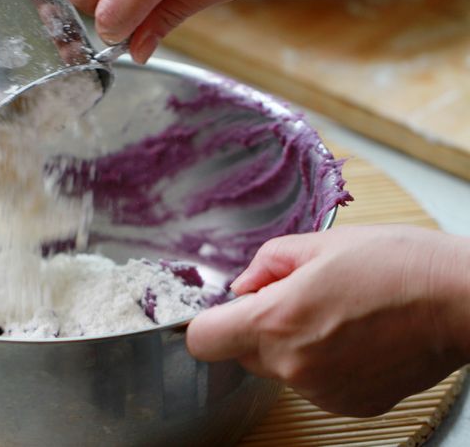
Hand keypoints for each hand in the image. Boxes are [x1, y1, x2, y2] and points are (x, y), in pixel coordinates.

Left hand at [186, 225, 469, 416]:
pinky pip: (314, 384)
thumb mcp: (319, 243)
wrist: (460, 301)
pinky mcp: (351, 405)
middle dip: (258, 327)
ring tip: (336, 315)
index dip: (210, 322)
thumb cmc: (396, 264)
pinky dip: (323, 365)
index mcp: (276, 321)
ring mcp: (322, 391)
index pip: (203, 339)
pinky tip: (354, 338)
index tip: (228, 310)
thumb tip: (242, 286)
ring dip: (292, 347)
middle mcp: (293, 365)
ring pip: (279, 369)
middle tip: (298, 298)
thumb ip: (265, 264)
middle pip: (242, 353)